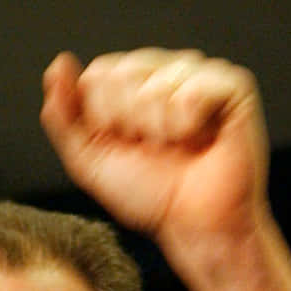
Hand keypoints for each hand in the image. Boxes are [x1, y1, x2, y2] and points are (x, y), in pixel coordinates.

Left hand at [40, 48, 290, 290]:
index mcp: (133, 83)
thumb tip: (58, 65)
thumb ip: (63, 115)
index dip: (104, 119)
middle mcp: (166, 71)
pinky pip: (194, 88)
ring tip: (179, 146)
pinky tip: (202, 138)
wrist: (195, 226)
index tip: (127, 145)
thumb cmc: (149, 195)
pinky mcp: (232, 87)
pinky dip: (189, 122)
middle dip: (130, 123)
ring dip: (159, 128)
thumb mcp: (89, 159)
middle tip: (155, 148)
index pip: (98, 75)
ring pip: (155, 83)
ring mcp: (200, 75)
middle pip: (122, 74)